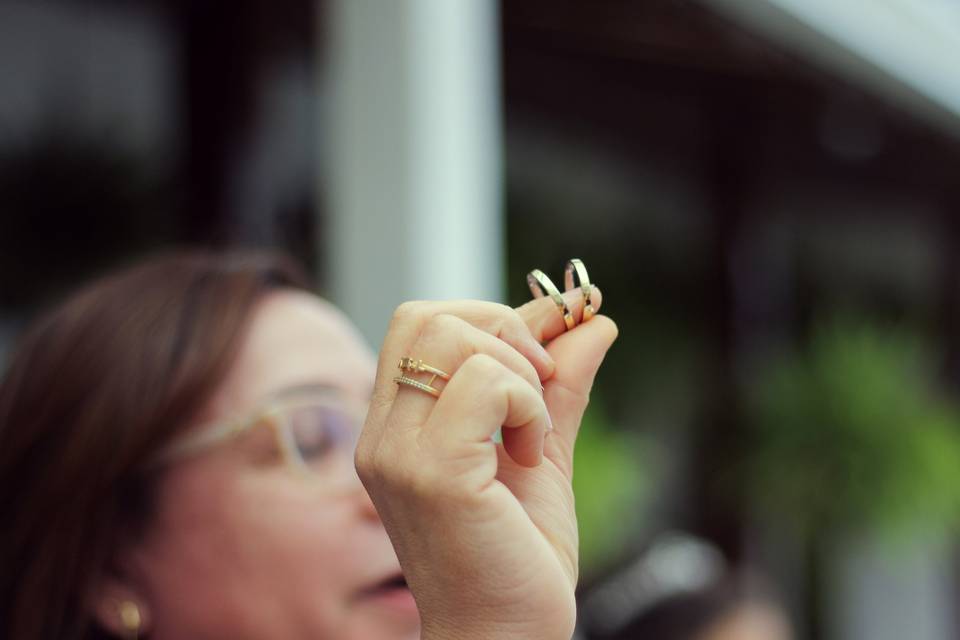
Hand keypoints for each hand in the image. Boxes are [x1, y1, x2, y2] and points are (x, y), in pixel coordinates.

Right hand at [356, 290, 617, 639]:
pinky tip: (532, 455)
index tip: (550, 348)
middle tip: (540, 389)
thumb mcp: (543, 451)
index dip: (493, 316)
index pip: (420, 321)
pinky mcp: (431, 473)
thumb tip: (595, 319)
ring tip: (531, 435)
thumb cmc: (516, 555)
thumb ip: (559, 384)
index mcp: (397, 425)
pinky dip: (527, 405)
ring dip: (517, 372)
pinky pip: (485, 383)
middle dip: (504, 330)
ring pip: (453, 337)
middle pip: (427, 316)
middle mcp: (384, 434)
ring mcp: (399, 453)